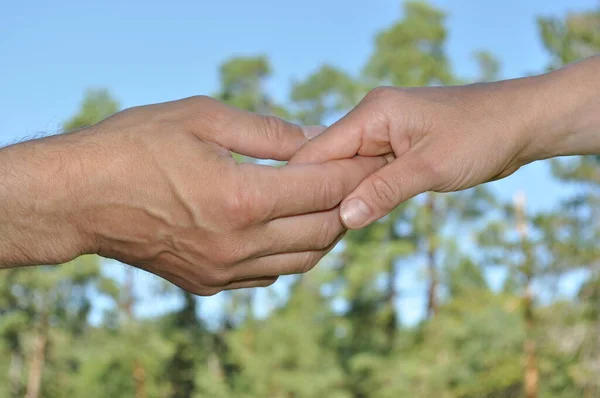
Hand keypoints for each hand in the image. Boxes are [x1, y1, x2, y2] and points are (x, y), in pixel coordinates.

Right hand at [0, 96, 385, 294]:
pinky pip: (270, 274)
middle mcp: (238, 243)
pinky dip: (292, 252)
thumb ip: (268, 132)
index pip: (324, 188)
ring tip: (331, 203)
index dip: (356, 171)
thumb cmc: (134, 147)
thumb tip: (317, 139)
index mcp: (241, 198)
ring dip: (326, 232)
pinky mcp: (209, 284)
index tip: (374, 157)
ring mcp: (224, 270)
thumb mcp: (202, 118)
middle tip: (360, 180)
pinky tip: (290, 228)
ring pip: (303, 260)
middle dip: (351, 203)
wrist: (79, 199)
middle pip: (324, 231)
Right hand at [291, 57, 599, 228]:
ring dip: (340, 198)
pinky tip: (352, 218)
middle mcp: (370, 119)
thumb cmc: (482, 135)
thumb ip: (384, 190)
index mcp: (372, 113)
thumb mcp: (431, 167)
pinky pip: (364, 173)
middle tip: (309, 234)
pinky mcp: (394, 148)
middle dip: (320, 195)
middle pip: (327, 161)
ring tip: (326, 232)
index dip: (303, 186)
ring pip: (345, 170)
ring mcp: (381, 133)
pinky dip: (360, 194)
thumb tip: (343, 217)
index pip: (318, 150)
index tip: (289, 220)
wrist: (521, 122)